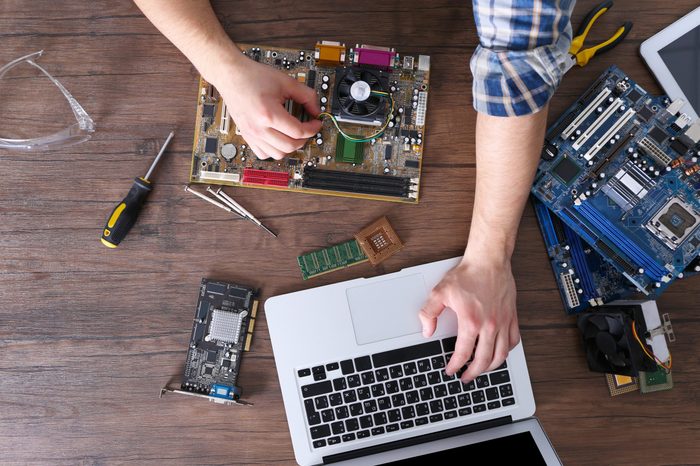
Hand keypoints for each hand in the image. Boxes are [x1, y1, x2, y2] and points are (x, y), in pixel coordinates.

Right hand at [210, 56, 322, 159]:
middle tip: (307, 129)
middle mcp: (258, 128)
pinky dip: (274, 151)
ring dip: (290, 147)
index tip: (316, 123)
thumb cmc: (254, 77)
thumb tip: (317, 111)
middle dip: (304, 139)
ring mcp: (251, 134)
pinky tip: (278, 139)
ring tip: (294, 135)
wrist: (232, 75)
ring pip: (277, 154)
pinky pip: (263, 154)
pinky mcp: (246, 136)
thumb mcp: (286, 82)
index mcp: (269, 114)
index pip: (298, 132)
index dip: (312, 128)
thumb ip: (306, 95)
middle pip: (290, 146)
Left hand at [419, 255, 519, 381]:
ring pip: (501, 354)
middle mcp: (490, 325)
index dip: (455, 365)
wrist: (489, 260)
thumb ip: (429, 313)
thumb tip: (426, 331)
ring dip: (491, 367)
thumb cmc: (467, 274)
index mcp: (471, 321)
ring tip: (481, 370)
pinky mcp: (512, 316)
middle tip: (465, 377)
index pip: (463, 353)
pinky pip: (513, 341)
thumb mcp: (440, 292)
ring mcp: (503, 322)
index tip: (450, 370)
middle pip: (484, 360)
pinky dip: (507, 351)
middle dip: (473, 373)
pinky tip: (500, 352)